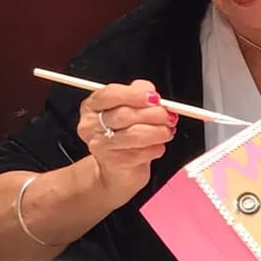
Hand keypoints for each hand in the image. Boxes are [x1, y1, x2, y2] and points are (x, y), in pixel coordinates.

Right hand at [76, 79, 175, 202]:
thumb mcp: (127, 107)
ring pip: (135, 134)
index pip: (109, 95)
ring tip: (167, 131)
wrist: (116, 168)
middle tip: (169, 115)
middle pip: (124, 115)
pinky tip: (156, 146)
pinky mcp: (114, 163)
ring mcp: (101, 146)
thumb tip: (150, 92)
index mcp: (92, 106)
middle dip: (153, 114)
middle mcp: (91, 126)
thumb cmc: (122, 133)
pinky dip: (157, 148)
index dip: (134, 94)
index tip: (154, 97)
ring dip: (159, 131)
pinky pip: (143, 152)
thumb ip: (137, 94)